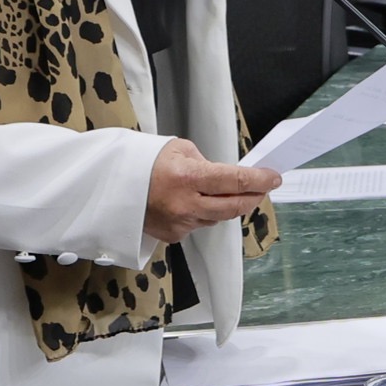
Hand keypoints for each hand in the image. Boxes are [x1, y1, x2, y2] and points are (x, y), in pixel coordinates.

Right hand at [145, 139, 279, 244]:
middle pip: (234, 206)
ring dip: (227, 206)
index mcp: (187, 177)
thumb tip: (229, 177)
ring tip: (223, 191)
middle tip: (263, 188)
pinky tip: (193, 203)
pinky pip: (199, 225)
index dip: (259, 180)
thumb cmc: (144, 162)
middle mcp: (185, 204)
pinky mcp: (173, 235)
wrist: (111, 184)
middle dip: (254, 197)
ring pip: (218, 218)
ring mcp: (179, 223)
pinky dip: (203, 214)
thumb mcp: (179, 150)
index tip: (274, 178)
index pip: (234, 181)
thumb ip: (207, 164)